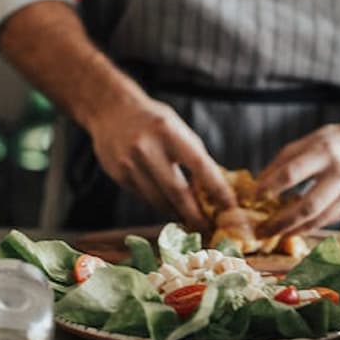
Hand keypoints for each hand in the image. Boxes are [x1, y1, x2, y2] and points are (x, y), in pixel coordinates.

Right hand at [84, 97, 235, 232]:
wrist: (110, 109)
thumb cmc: (151, 119)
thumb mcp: (176, 127)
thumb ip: (192, 154)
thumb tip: (212, 188)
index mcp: (168, 131)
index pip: (200, 165)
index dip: (217, 189)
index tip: (229, 207)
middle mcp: (148, 148)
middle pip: (178, 192)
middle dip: (195, 215)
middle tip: (208, 229)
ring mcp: (130, 164)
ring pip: (159, 201)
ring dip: (177, 214)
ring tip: (190, 222)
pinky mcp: (119, 175)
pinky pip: (144, 197)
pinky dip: (159, 204)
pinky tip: (168, 206)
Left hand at [255, 123, 339, 236]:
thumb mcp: (311, 139)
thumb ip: (285, 159)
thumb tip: (259, 183)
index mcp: (326, 151)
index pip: (292, 172)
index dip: (270, 186)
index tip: (254, 196)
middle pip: (307, 205)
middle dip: (281, 222)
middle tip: (261, 231)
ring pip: (321, 219)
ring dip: (295, 230)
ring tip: (276, 234)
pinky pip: (332, 220)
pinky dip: (313, 225)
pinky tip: (298, 227)